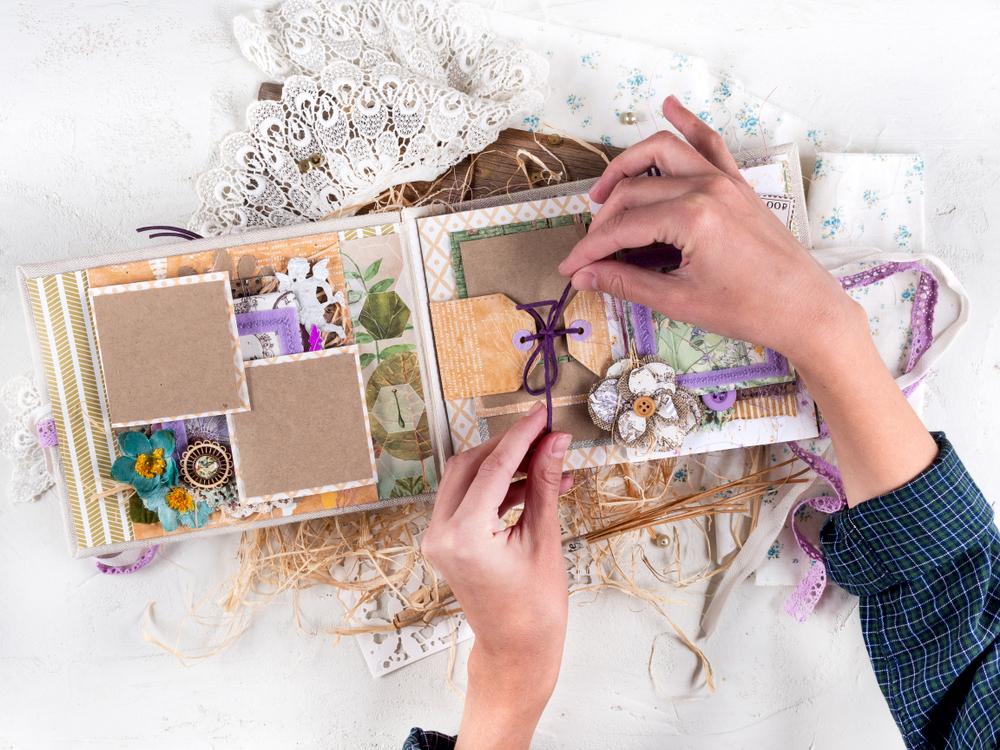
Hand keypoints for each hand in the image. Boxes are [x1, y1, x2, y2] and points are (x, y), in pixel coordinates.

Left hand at [422, 403, 572, 748]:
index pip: (492, 467)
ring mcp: (438, 538)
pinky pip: (468, 499)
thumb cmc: (534, 609)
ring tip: (547, 461)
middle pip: (471, 465)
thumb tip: (555, 442)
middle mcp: (441, 533)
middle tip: (545, 434)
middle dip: (509, 446)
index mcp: (464, 536)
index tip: (542, 415)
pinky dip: (498, 488)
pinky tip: (533, 485)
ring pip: (466, 479)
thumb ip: (545, 484)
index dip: (521, 436)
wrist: (517, 650)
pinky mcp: (445, 542)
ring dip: (505, 465)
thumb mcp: (544, 539)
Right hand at [560, 95, 936, 505]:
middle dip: (603, 220)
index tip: (571, 268)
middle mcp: (706, 188)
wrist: (806, 309)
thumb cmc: (750, 310)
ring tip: (604, 192)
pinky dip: (688, 123)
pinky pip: (709, 143)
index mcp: (691, 218)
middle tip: (589, 251)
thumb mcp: (680, 301)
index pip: (622, 227)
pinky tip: (670, 106)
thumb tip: (586, 275)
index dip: (590, 248)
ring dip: (628, 165)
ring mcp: (724, 180)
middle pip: (634, 190)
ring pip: (663, 151)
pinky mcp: (738, 184)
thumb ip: (627, 283)